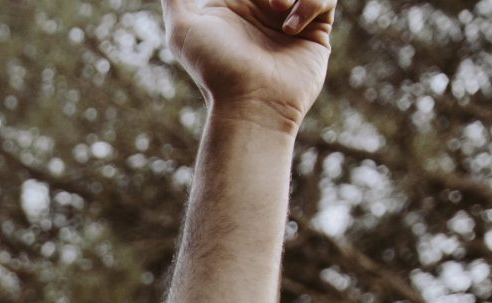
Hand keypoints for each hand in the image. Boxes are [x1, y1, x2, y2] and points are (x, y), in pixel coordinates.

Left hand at [163, 0, 334, 134]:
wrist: (251, 104)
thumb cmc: (215, 69)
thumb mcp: (182, 30)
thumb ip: (176, 0)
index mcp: (233, 4)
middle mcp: (261, 10)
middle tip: (267, 3)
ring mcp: (289, 19)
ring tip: (277, 11)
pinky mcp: (315, 31)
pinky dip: (310, 3)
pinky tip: (290, 28)